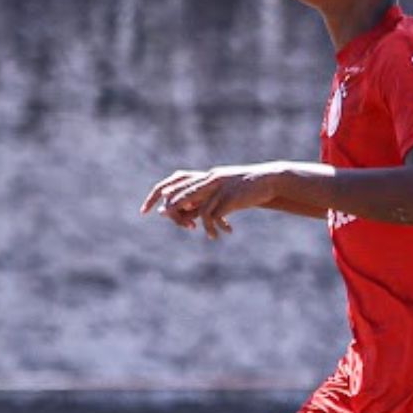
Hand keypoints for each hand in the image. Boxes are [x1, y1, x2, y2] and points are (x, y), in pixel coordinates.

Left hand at [140, 165, 282, 237]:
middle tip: (177, 222)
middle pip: (180, 195)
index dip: (155, 195)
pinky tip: (219, 234)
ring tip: (206, 233)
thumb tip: (177, 215)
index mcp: (204, 177)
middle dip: (173, 212)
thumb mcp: (218, 195)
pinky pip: (213, 215)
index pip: (172, 183)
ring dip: (199, 223)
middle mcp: (208, 180)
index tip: (145, 210)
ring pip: (197, 207)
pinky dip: (213, 227)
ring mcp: (218, 188)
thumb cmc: (242, 191)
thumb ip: (199, 202)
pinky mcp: (230, 197)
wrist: (267, 181)